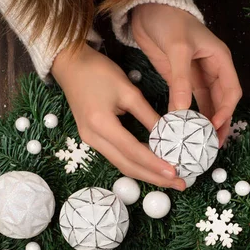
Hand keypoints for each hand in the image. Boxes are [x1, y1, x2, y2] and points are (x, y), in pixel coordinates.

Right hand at [52, 44, 185, 189]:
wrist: (69, 65)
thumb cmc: (98, 71)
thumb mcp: (128, 90)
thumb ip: (148, 114)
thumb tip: (168, 134)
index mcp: (101, 124)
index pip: (133, 151)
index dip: (155, 164)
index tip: (176, 172)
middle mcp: (93, 138)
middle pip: (127, 166)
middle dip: (154, 177)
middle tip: (180, 184)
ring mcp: (91, 141)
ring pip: (122, 165)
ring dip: (146, 173)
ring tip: (170, 178)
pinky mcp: (93, 139)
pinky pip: (117, 157)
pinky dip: (136, 163)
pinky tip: (152, 166)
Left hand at [132, 4, 241, 144]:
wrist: (148, 10)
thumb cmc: (169, 21)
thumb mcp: (177, 49)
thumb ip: (180, 81)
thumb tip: (181, 112)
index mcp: (220, 60)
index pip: (231, 91)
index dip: (225, 111)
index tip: (213, 126)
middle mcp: (212, 71)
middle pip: (222, 103)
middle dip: (219, 124)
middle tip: (212, 146)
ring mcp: (196, 78)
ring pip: (207, 106)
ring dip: (205, 124)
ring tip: (201, 144)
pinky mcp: (181, 82)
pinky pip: (189, 104)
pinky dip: (189, 117)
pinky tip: (185, 131)